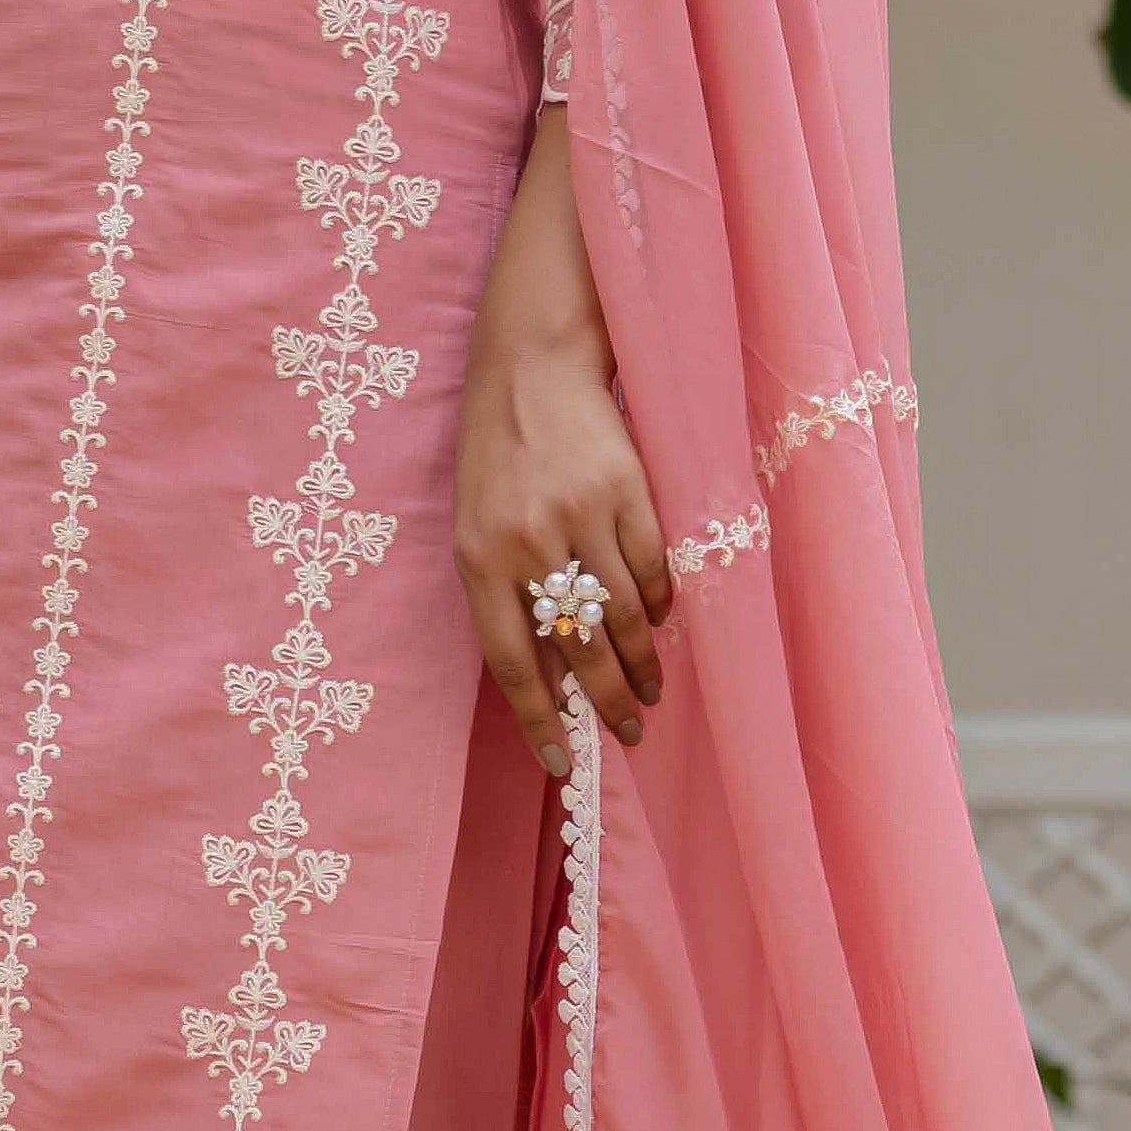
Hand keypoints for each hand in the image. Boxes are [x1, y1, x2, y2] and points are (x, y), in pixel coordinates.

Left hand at [457, 317, 671, 778]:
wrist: (531, 371)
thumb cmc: (495, 460)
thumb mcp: (473, 530)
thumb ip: (501, 599)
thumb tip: (548, 679)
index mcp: (479, 560)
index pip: (513, 662)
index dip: (539, 719)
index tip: (560, 759)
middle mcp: (529, 543)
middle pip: (578, 647)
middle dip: (608, 701)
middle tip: (628, 730)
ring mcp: (581, 517)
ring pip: (621, 616)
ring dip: (640, 663)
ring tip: (650, 689)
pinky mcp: (627, 492)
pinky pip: (650, 569)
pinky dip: (657, 604)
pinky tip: (655, 622)